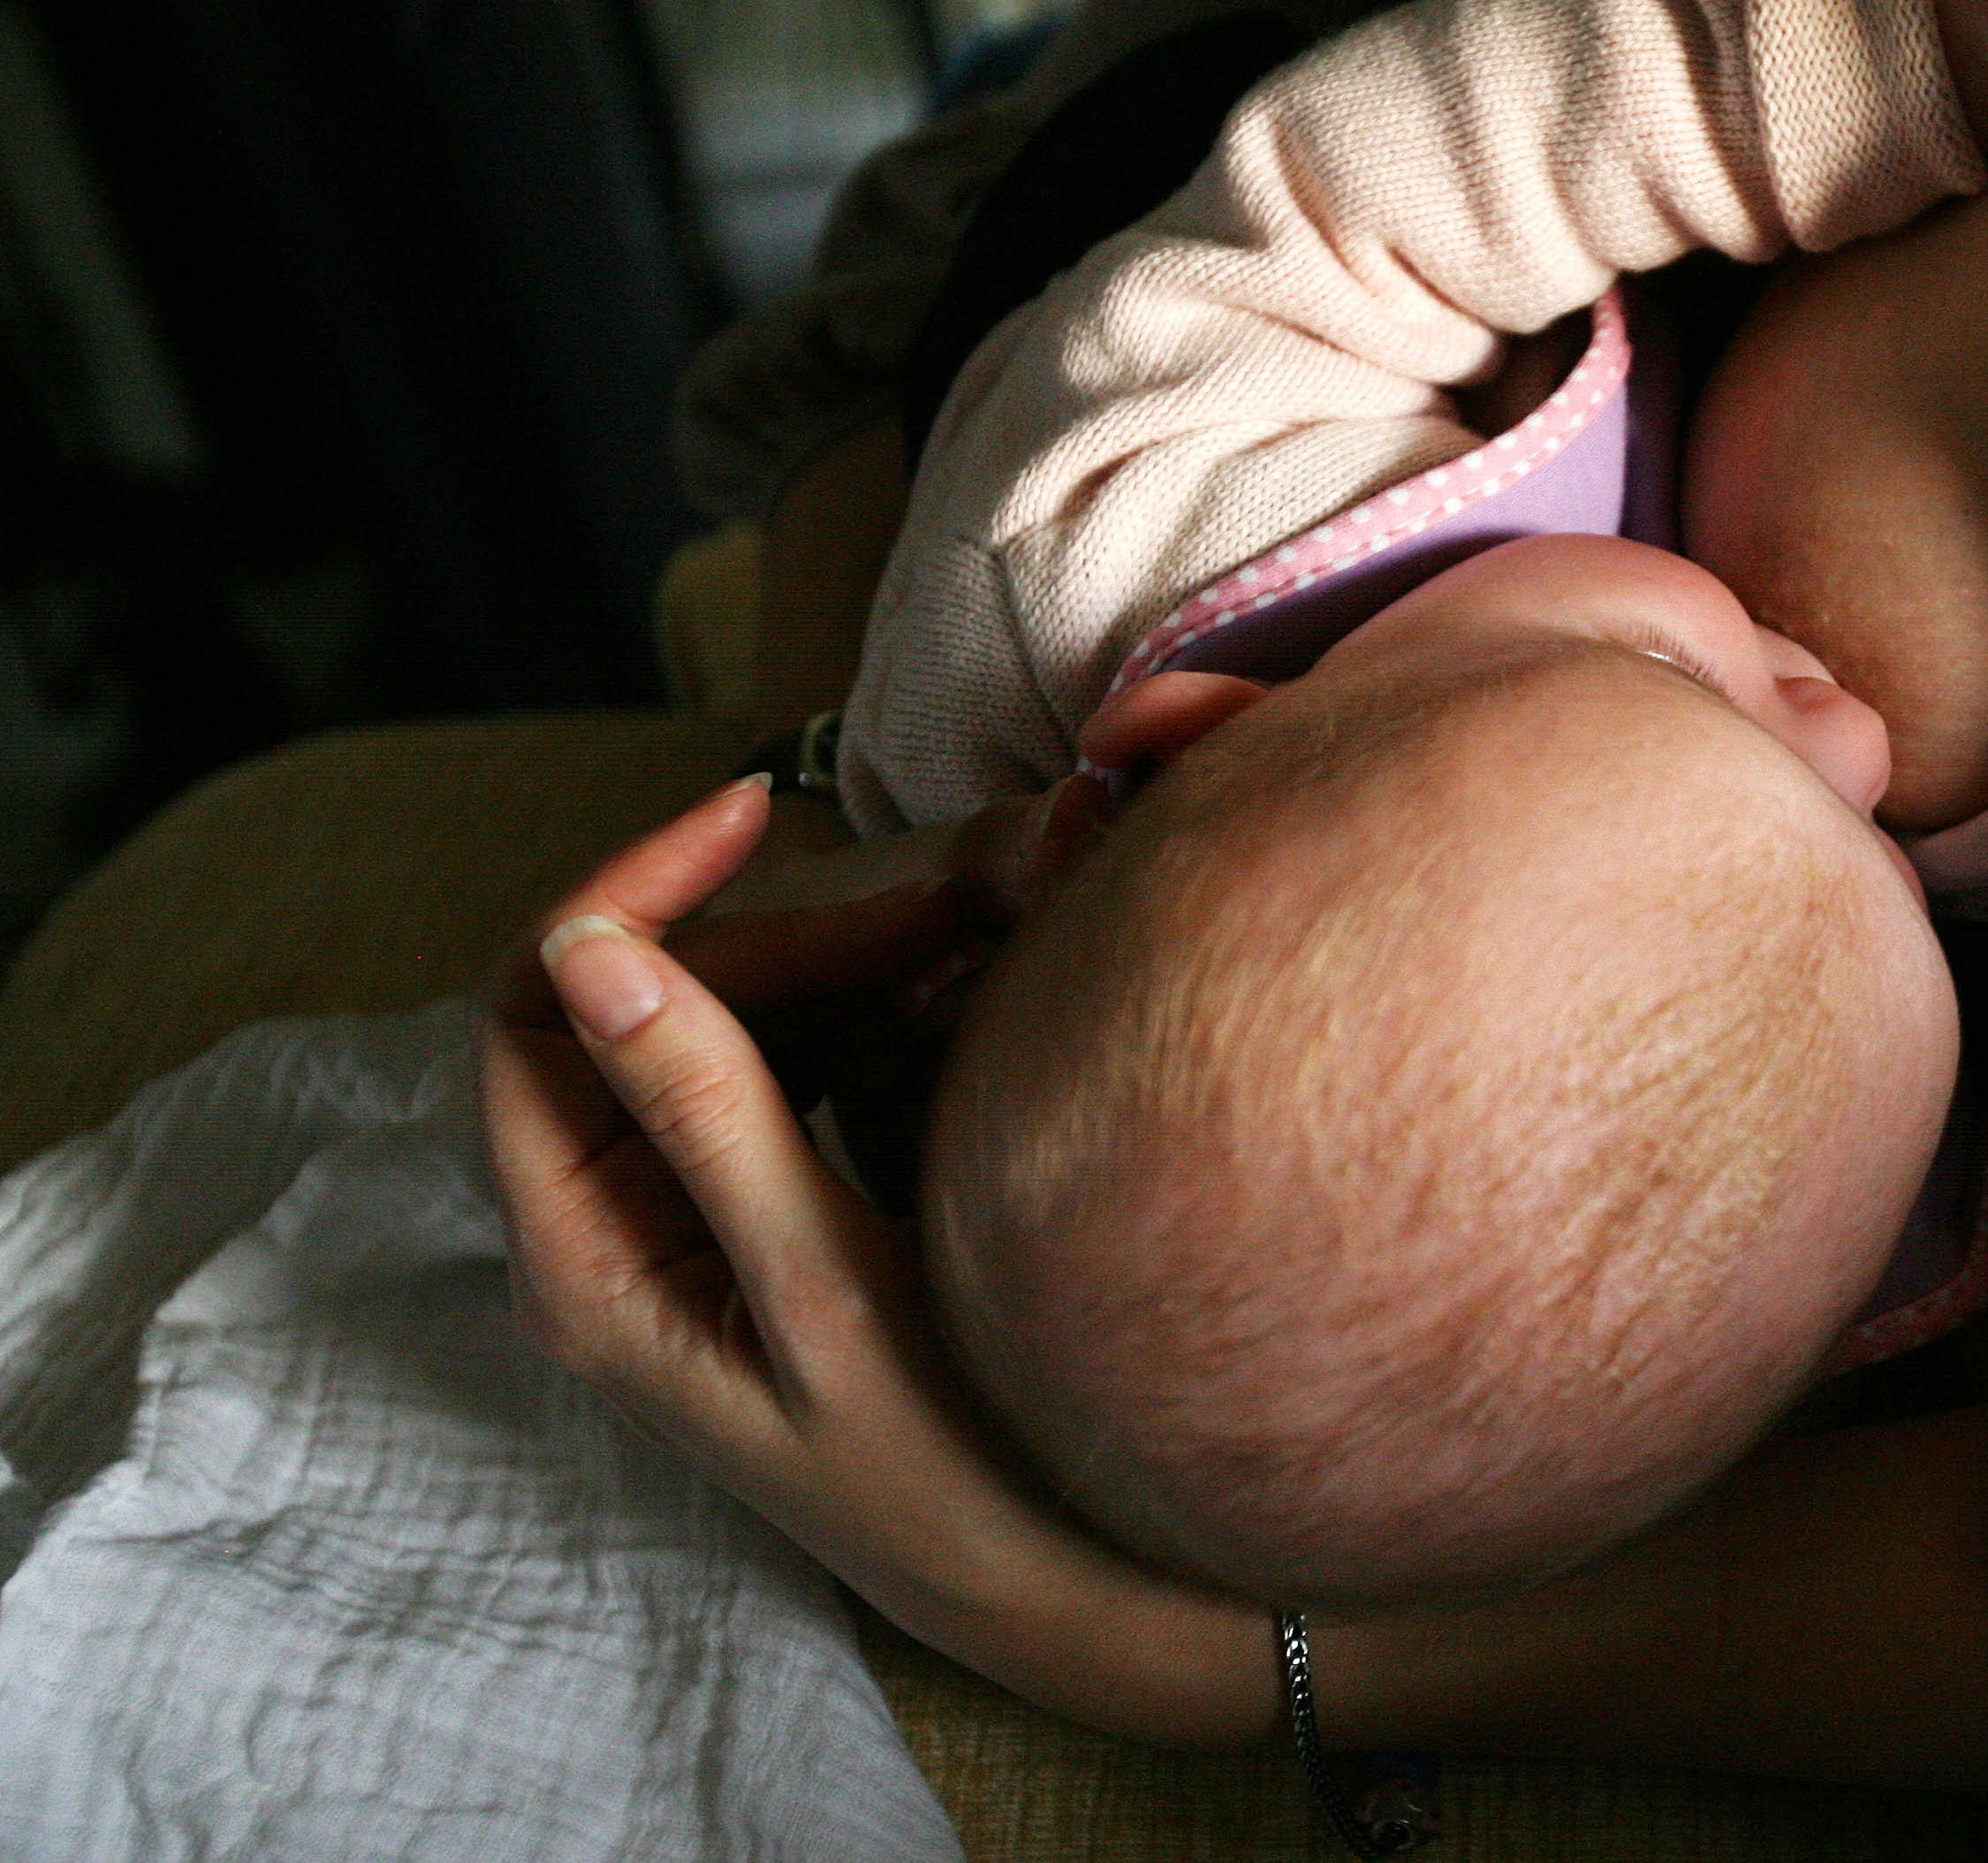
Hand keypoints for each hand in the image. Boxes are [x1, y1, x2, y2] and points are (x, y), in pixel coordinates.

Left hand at [477, 777, 1261, 1744]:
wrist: (1046, 1583)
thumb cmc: (941, 1472)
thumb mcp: (826, 1295)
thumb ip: (710, 1122)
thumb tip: (592, 952)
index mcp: (585, 1264)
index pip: (531, 1012)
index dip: (625, 892)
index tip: (756, 815)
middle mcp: (607, 1234)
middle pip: (626, 1003)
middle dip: (767, 921)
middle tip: (937, 893)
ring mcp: (681, 1224)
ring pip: (707, 1022)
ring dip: (821, 953)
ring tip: (963, 922)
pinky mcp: (756, 1217)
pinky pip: (773, 1065)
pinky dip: (853, 1003)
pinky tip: (952, 986)